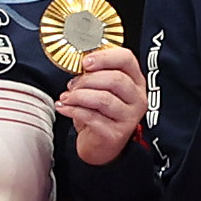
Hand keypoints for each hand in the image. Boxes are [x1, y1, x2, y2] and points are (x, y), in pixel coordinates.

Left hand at [59, 43, 144, 166]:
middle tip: (72, 84)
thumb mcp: (101, 89)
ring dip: (79, 95)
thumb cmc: (100, 113)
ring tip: (66, 97)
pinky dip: (73, 110)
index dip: (104, 57)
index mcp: (136, 81)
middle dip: (87, 79)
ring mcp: (129, 117)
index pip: (126, 59)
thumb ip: (95, 74)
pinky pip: (92, 117)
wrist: (100, 144)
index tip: (85, 62)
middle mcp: (137, 98)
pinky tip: (63, 107)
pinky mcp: (117, 134)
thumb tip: (79, 65)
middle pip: (115, 79)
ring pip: (103, 98)